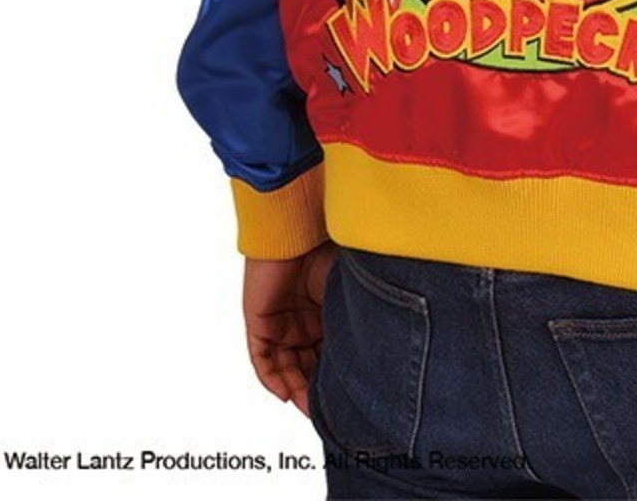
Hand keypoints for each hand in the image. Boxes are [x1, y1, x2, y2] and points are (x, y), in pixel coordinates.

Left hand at [242, 240, 338, 417]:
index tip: (347, 395)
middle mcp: (302, 319)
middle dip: (315, 388)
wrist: (298, 228)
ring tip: (308, 406)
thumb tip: (377, 349)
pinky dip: (273, 379)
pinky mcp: (259, 321)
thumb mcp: (346, 294)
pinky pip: (262, 360)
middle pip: (306, 364)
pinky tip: (287, 393)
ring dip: (295, 388)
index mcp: (325, 311)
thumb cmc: (327, 250)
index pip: (328, 351)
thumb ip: (355, 319)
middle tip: (327, 408)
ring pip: (285, 366)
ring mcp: (280, 321)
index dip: (335, 374)